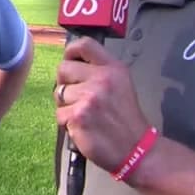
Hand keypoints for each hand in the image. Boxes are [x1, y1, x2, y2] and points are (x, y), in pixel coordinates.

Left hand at [54, 37, 150, 172]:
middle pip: (63, 68)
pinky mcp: (78, 116)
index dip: (71, 51)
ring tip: (83, 114)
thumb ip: (100, 71)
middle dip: (64, 82)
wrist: (136, 149)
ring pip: (59, 93)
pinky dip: (67, 123)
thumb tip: (71, 64)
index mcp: (113, 68)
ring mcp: (88, 97)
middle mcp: (101, 79)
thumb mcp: (121, 84)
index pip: (85, 45)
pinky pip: (59, 114)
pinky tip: (82, 127)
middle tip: (75, 96)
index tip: (70, 61)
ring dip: (66, 105)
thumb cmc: (126, 118)